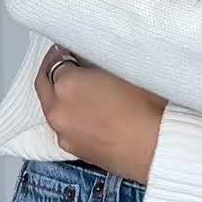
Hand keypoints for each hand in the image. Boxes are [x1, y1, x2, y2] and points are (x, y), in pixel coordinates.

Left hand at [35, 46, 165, 183]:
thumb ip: (96, 67)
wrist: (157, 147)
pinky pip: (65, 128)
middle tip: (64, 63)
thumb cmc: (147, 108)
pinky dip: (71, 118)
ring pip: (53, 108)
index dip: (64, 53)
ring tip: (81, 91)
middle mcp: (58, 109)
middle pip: (44, 84)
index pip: (57, 61)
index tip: (71, 50)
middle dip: (52, 72)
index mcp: (68, 84)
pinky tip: (90, 115)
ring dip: (60, 97)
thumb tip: (90, 66)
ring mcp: (63, 133)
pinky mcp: (73, 150)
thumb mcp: (122, 71)